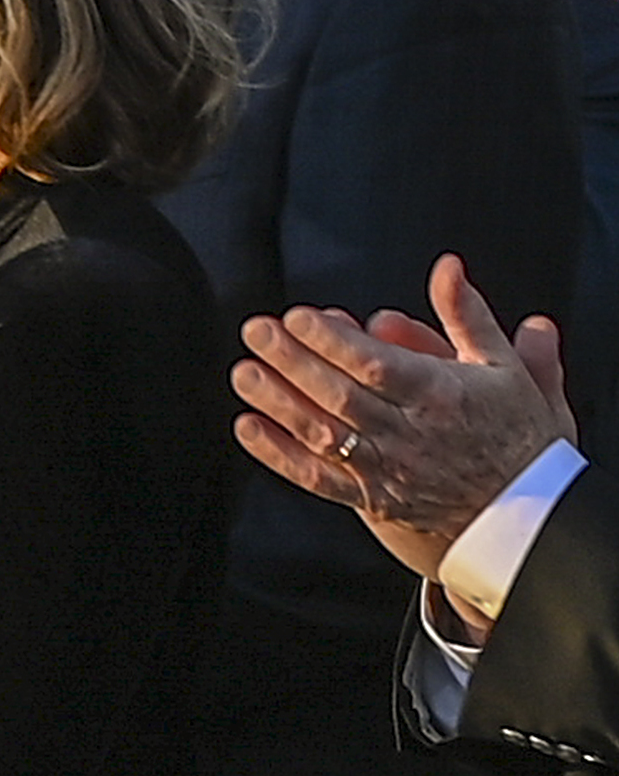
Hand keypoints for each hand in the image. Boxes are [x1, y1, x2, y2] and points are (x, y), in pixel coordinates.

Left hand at [233, 264, 577, 575]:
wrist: (530, 509)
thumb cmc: (515, 431)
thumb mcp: (504, 366)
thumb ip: (467, 313)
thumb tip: (447, 267)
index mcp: (442, 395)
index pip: (377, 365)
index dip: (333, 340)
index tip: (297, 316)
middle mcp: (411, 433)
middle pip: (341, 395)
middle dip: (293, 361)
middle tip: (257, 331)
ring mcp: (388, 468)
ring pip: (324, 434)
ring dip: (278, 403)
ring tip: (245, 372)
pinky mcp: (373, 498)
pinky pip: (317, 478)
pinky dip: (278, 455)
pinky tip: (249, 427)